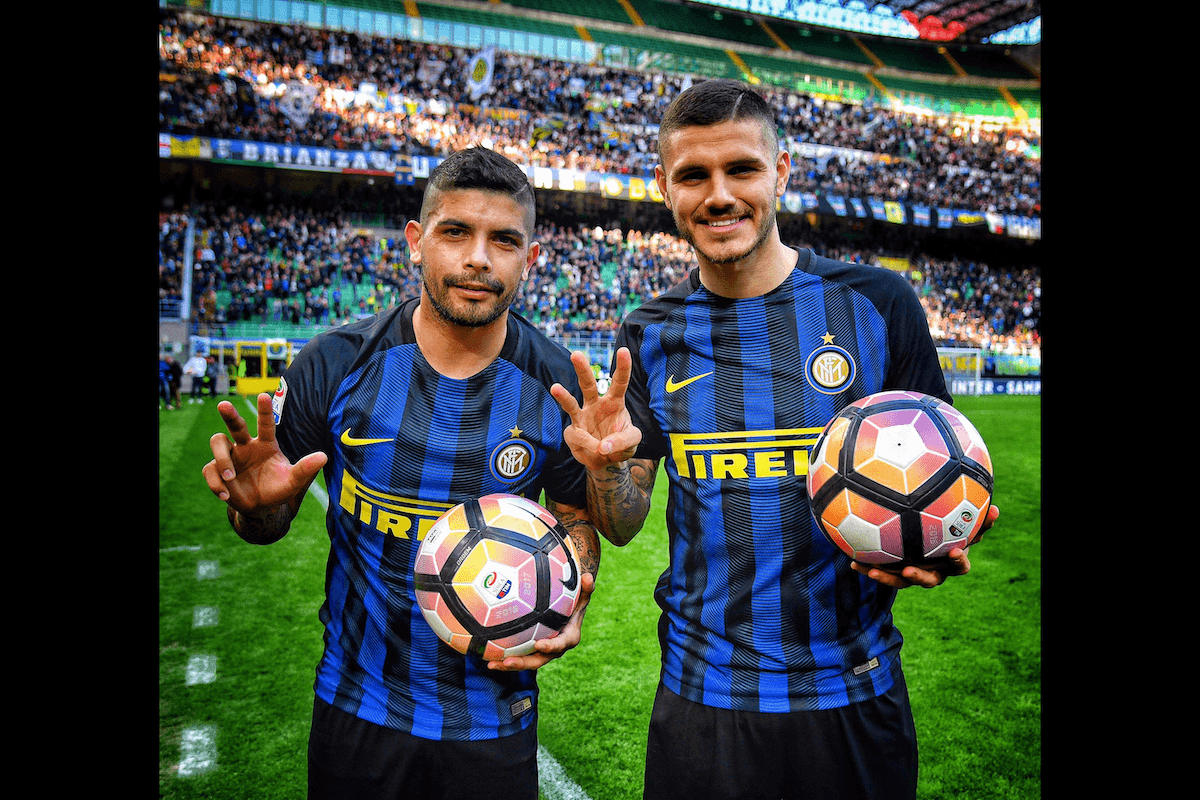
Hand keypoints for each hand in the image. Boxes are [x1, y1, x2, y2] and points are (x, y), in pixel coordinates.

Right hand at [202, 392, 326, 516]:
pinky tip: (225, 495)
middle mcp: (246, 446)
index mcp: (266, 444)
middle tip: (224, 404)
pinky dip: (216, 483)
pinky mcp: (217, 470)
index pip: (266, 424)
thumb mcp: (293, 481)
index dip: (265, 410)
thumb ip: (305, 469)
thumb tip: (324, 457)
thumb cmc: (278, 489)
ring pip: (218, 442)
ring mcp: (230, 457)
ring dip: (222, 459)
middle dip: (229, 414)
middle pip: (235, 425)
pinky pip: (209, 469)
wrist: (260, 507)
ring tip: (231, 477)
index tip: (264, 395)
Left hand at [487, 572, 594, 670]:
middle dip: (523, 663)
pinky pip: (518, 655)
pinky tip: (486, 655)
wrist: (569, 613)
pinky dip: (504, 657)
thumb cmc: (575, 602)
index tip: (539, 644)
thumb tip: (589, 576)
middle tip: (507, 661)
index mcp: (568, 638)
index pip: (560, 645)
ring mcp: (541, 651)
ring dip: (509, 665)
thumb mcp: (582, 596)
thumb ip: (586, 589)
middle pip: (539, 660)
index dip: (550, 646)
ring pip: (525, 661)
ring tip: (492, 665)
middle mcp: (554, 649)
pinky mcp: (531, 650)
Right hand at [551, 348, 641, 469]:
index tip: (623, 351)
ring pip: (571, 403)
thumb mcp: (632, 441)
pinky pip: (578, 436)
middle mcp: (595, 405)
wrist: (606, 461)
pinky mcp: (572, 432)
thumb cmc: (620, 444)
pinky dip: (588, 444)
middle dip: (582, 369)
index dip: (622, 367)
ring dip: (563, 395)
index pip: (619, 381)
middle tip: (576, 354)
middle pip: (587, 384)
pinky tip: (596, 450)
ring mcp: (581, 417)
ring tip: (555, 388)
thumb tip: (603, 446)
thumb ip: (623, 441)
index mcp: (614, 402)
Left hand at [852, 504, 999, 588]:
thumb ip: (977, 517)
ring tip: (872, 572)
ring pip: (901, 581)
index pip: (960, 565)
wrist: (927, 537)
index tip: (955, 551)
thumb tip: (998, 508)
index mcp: (952, 560)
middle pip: (929, 580)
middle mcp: (934, 570)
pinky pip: (883, 572)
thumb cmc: (950, 524)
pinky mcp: (897, 572)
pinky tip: (853, 562)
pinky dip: (869, 568)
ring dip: (887, 577)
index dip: (958, 561)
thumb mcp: (963, 519)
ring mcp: (915, 573)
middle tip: (908, 570)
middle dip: (919, 577)